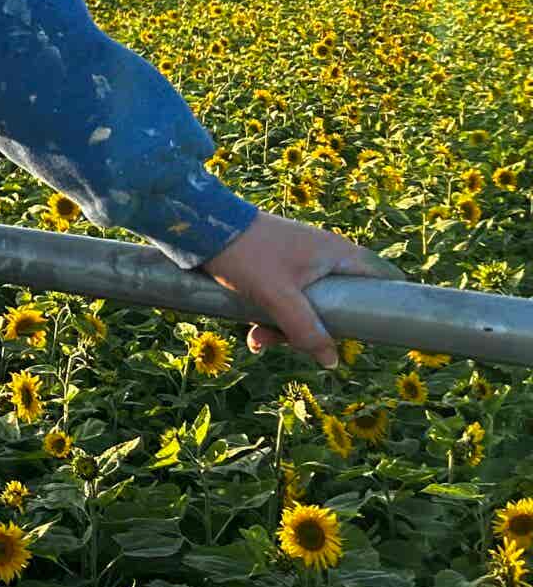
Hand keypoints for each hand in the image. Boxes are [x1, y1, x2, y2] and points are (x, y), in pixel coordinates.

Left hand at [200, 212, 402, 367]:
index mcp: (338, 254)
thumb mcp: (278, 298)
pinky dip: (272, 316)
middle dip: (315, 330)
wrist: (201, 226)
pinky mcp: (277, 266)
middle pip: (340, 304)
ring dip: (285, 328)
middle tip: (289, 342)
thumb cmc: (245, 254)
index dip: (385, 306)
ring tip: (256, 340)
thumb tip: (332, 360)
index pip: (383, 278)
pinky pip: (286, 299)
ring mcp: (300, 260)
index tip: (373, 332)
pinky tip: (252, 333)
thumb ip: (306, 329)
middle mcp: (324, 255)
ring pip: (309, 306)